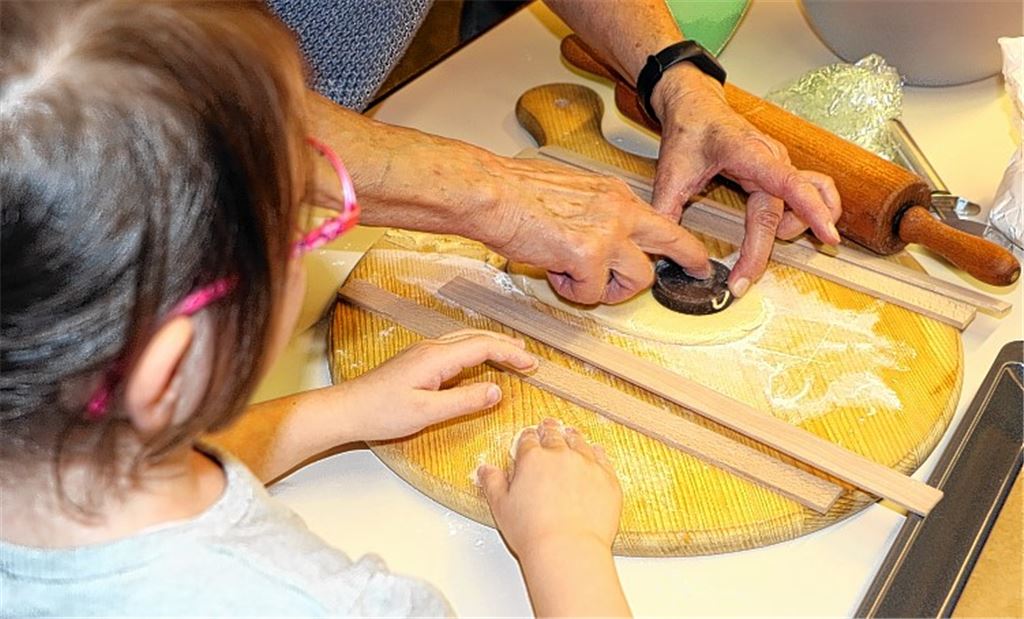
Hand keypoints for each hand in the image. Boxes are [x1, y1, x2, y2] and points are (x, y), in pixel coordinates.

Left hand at [340, 329, 536, 441]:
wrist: (346, 409)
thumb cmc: (380, 412)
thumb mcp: (427, 413)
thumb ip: (464, 401)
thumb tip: (497, 391)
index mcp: (436, 357)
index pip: (483, 346)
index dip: (510, 353)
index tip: (531, 364)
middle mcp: (430, 348)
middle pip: (476, 337)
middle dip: (506, 345)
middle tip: (529, 359)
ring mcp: (422, 352)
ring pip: (465, 340)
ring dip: (491, 345)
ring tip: (510, 356)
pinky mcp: (417, 360)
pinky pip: (454, 348)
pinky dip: (475, 351)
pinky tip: (478, 362)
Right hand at [477, 156, 711, 304]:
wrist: (492, 194)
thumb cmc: (515, 192)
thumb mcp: (568, 192)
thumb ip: (591, 214)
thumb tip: (590, 238)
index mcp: (613, 194)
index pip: (660, 218)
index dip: (680, 241)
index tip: (694, 254)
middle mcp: (618, 210)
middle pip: (673, 242)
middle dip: (690, 260)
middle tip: (698, 271)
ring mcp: (608, 233)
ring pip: (638, 279)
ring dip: (611, 290)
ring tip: (581, 281)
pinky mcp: (589, 256)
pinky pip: (592, 293)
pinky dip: (572, 291)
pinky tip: (553, 273)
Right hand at [477, 419, 621, 557]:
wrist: (567, 549)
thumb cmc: (533, 533)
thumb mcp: (501, 507)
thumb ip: (492, 483)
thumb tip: (485, 469)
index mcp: (533, 459)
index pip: (528, 439)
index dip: (528, 437)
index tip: (529, 437)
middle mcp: (561, 455)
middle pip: (554, 434)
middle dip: (549, 429)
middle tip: (548, 426)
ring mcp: (587, 465)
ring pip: (580, 442)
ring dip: (573, 437)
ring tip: (571, 435)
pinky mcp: (608, 479)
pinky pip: (603, 458)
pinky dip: (597, 454)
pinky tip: (595, 453)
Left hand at [650, 64, 842, 296]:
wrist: (696, 108)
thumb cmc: (689, 132)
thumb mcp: (670, 173)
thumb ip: (666, 211)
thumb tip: (663, 249)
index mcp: (747, 152)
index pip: (787, 181)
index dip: (810, 209)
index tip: (827, 235)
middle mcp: (772, 158)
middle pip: (780, 211)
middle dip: (763, 251)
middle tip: (740, 282)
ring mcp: (781, 164)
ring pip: (807, 201)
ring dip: (793, 227)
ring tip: (757, 242)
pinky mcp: (782, 170)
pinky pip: (812, 192)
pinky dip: (807, 212)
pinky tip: (785, 228)